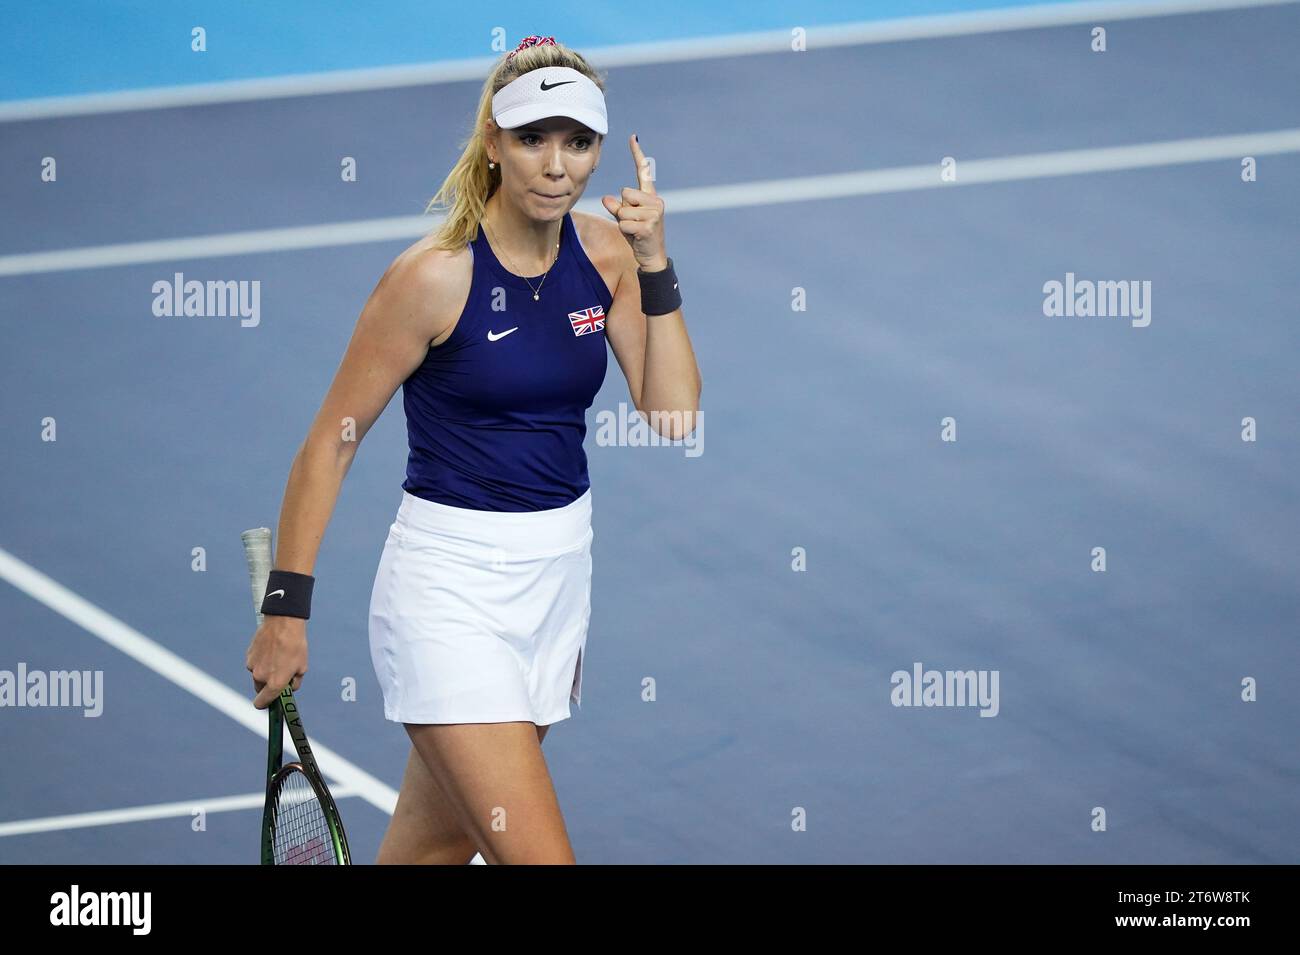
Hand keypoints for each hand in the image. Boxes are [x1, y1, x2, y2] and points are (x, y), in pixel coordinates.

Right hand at [246, 616, 307, 708]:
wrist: (283, 623)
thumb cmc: (295, 646)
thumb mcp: (301, 667)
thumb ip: (294, 683)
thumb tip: (290, 688)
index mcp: (275, 683)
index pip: (261, 704)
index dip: (266, 705)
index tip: (271, 703)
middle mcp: (260, 677)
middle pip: (260, 689)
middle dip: (268, 686)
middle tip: (280, 675)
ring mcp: (252, 666)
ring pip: (258, 675)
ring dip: (266, 671)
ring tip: (279, 657)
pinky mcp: (249, 656)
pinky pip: (255, 664)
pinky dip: (261, 661)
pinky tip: (272, 650)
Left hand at [600, 134, 667, 271]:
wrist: (652, 257)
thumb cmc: (638, 235)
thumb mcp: (625, 219)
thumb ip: (617, 207)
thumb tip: (607, 199)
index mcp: (650, 196)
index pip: (643, 172)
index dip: (637, 154)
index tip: (633, 137)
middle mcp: (655, 201)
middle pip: (625, 192)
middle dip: (623, 208)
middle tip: (633, 222)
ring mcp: (654, 213)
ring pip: (623, 209)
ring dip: (623, 221)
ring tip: (635, 229)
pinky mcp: (650, 225)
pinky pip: (625, 222)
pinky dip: (625, 231)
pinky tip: (636, 236)